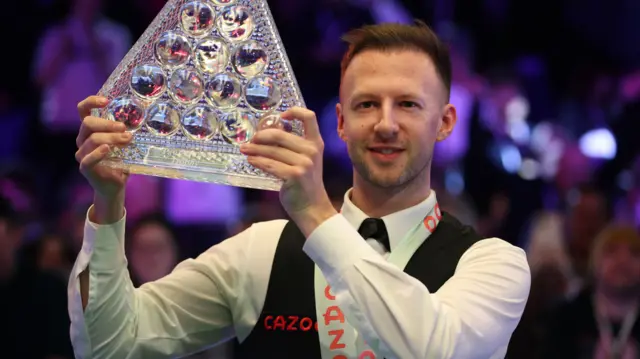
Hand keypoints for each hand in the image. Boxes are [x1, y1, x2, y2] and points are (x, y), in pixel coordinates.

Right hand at [75, 96, 132, 219]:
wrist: (115, 186)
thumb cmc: (120, 162)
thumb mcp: (124, 144)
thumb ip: (126, 132)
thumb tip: (142, 121)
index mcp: (89, 131)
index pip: (83, 110)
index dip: (91, 102)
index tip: (107, 101)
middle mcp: (82, 140)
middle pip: (88, 123)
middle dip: (107, 124)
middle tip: (124, 128)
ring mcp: (81, 154)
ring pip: (92, 139)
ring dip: (112, 138)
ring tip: (128, 140)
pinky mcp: (84, 168)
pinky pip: (87, 159)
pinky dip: (98, 153)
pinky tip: (108, 149)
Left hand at [239, 107, 335, 233]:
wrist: (312, 207)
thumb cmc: (305, 183)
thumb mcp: (306, 160)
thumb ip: (294, 147)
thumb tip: (266, 134)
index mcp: (316, 143)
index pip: (309, 117)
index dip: (294, 111)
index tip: (281, 116)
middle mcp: (312, 150)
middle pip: (280, 134)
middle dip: (261, 136)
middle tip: (251, 139)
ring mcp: (304, 163)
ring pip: (272, 150)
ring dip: (254, 149)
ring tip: (244, 149)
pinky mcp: (295, 175)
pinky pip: (270, 164)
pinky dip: (258, 161)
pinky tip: (251, 160)